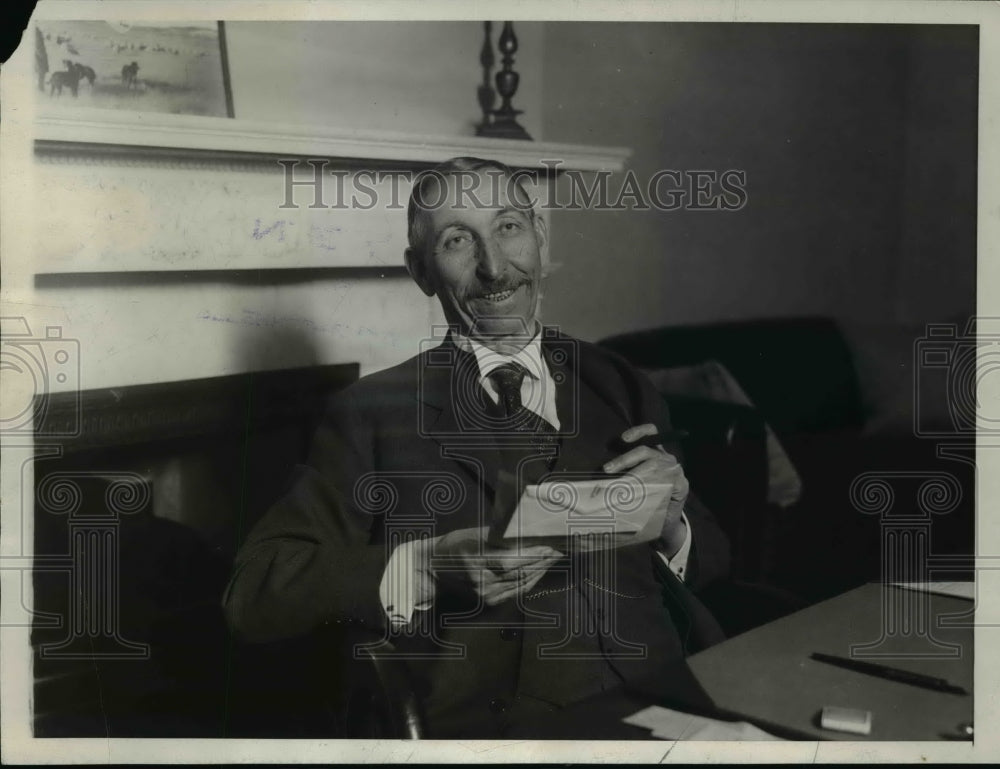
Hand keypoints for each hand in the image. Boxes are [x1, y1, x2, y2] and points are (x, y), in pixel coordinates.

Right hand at [428, 527, 562, 606]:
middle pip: (521, 571)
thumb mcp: (474, 534)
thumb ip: (502, 536)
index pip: (512, 559)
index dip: (535, 553)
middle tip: (562, 548)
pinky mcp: (490, 602)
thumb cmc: (455, 545)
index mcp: (475, 558)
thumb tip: (531, 533)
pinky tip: (541, 569)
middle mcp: (481, 580)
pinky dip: (533, 579)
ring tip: (556, 556)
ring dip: (542, 569)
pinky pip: (518, 590)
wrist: (434, 569)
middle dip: (544, 559)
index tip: (553, 544)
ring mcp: (486, 594)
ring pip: (523, 581)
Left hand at [602, 423, 688, 555]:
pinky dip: (648, 488)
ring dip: (632, 476)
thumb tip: (603, 470)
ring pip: (652, 467)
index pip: (651, 433)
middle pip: (645, 451)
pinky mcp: (681, 484)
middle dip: (624, 459)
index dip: (638, 431)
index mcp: (655, 452)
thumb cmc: (648, 497)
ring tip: (617, 486)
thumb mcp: (637, 480)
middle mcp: (666, 458)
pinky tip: (637, 495)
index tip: (623, 438)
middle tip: (607, 469)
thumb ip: (627, 472)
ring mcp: (674, 470)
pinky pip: (664, 483)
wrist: (666, 521)